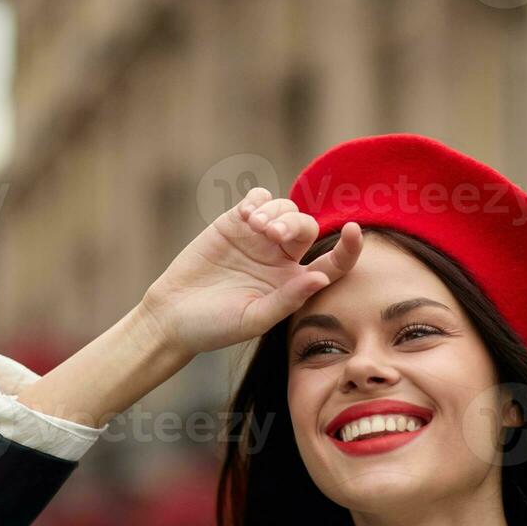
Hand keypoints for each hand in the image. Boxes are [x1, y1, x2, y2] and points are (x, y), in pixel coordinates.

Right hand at [138, 187, 363, 355]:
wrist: (172, 316)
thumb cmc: (214, 327)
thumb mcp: (253, 319)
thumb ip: (287, 300)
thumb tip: (322, 277)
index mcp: (295, 284)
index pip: (335, 262)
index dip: (350, 247)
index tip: (354, 230)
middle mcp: (282, 259)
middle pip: (307, 227)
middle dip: (293, 224)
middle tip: (270, 235)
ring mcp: (258, 239)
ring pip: (285, 208)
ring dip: (275, 212)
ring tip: (254, 227)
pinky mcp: (234, 223)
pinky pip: (259, 198)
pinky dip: (259, 199)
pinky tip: (247, 215)